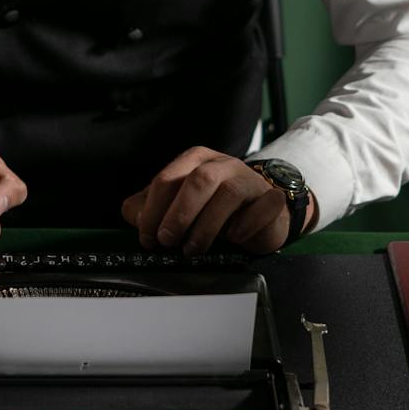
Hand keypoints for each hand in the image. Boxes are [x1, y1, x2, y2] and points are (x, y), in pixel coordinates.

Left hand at [120, 146, 315, 254]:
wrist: (261, 214)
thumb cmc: (214, 209)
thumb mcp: (178, 206)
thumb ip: (150, 209)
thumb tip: (137, 218)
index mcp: (195, 161)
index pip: (167, 179)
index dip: (153, 210)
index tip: (148, 237)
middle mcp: (222, 164)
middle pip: (199, 179)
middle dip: (178, 213)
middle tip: (167, 241)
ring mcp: (249, 179)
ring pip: (229, 193)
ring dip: (207, 226)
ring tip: (194, 249)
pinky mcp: (271, 198)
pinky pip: (262, 207)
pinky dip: (245, 225)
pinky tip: (233, 238)